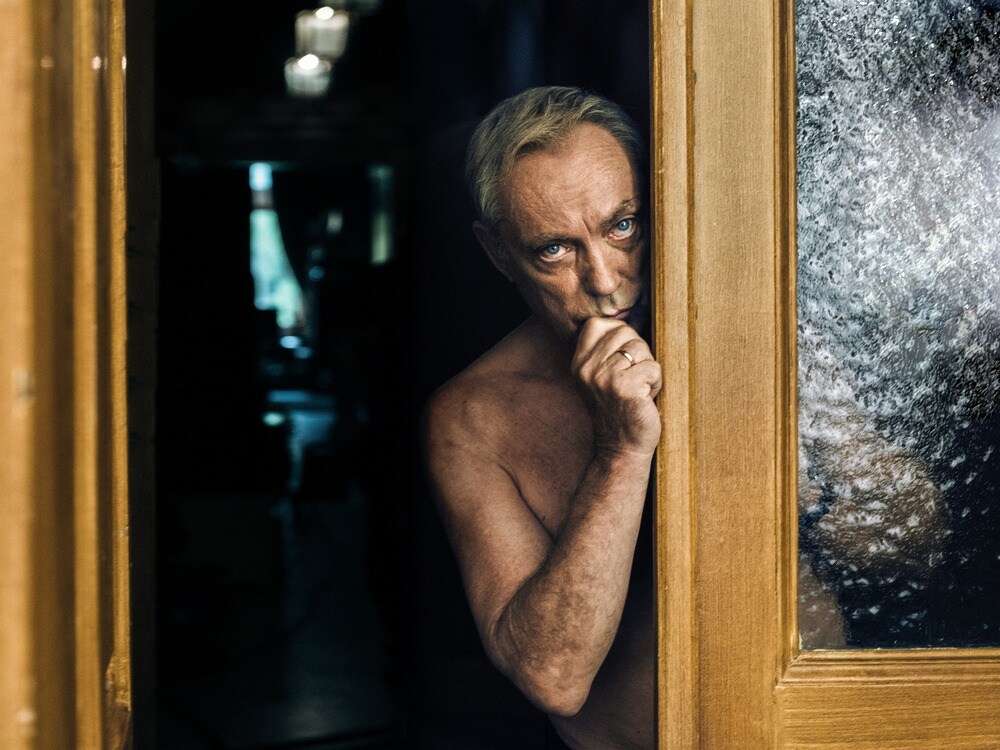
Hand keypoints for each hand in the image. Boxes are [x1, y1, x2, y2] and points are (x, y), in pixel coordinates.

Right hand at [572, 317, 661, 458]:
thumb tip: (634, 315)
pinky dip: (656, 383)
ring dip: (648, 369)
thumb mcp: (600, 377)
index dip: (620, 334)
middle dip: (638, 352)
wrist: (621, 447)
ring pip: (640, 349)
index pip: (599, 324)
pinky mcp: (624, 387)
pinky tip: (644, 398)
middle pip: (625, 332)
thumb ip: (606, 350)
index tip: (623, 358)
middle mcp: (587, 367)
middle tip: (634, 377)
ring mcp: (604, 377)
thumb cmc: (619, 408)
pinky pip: (653, 368)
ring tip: (639, 389)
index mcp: (578, 362)